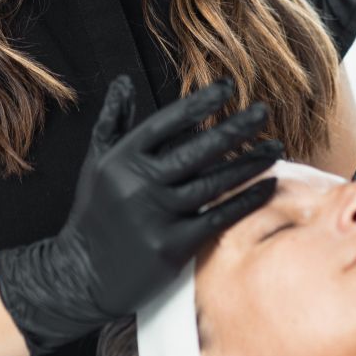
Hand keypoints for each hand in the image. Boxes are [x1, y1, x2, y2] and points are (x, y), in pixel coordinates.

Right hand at [0, 73, 283, 355]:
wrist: (81, 274)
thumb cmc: (95, 213)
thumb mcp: (96, 163)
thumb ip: (114, 121)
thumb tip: (124, 82)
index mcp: (121, 160)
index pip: (166, 123)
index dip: (197, 103)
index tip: (227, 87)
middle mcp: (137, 184)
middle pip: (195, 151)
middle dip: (233, 129)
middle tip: (263, 111)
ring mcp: (155, 216)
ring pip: (212, 184)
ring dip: (247, 164)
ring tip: (274, 148)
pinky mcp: (171, 247)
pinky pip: (217, 218)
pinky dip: (245, 201)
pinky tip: (267, 186)